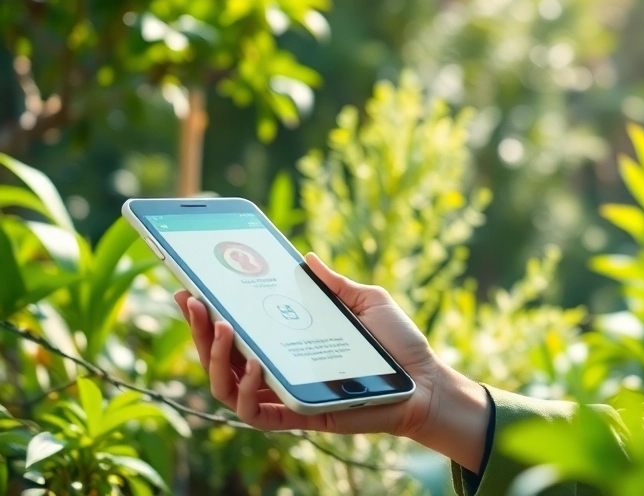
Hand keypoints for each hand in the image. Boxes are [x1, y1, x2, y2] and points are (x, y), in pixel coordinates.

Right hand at [175, 253, 451, 440]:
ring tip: (224, 325)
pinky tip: (254, 364)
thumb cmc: (398, 344)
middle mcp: (278, 370)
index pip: (234, 331)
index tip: (187, 285)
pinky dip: (245, 391)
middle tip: (194, 299)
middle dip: (199, 329)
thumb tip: (307, 257)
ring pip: (224, 387)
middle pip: (219, 357)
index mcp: (286, 342)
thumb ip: (335, 284)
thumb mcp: (367, 301)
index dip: (206, 312)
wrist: (427, 380)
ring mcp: (285, 394)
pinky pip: (255, 414)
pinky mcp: (298, 416)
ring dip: (215, 357)